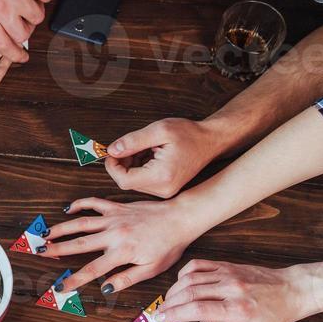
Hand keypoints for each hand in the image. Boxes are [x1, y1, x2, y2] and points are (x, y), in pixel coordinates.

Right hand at [45, 196, 204, 294]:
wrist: (180, 218)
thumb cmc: (169, 246)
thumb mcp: (151, 268)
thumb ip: (126, 279)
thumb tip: (105, 288)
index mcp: (122, 252)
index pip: (93, 269)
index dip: (74, 279)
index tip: (60, 287)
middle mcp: (114, 234)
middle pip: (79, 243)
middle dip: (57, 249)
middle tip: (38, 252)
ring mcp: (114, 218)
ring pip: (81, 223)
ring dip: (61, 228)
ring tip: (44, 233)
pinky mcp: (117, 207)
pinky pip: (94, 204)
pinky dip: (79, 205)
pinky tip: (68, 209)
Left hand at [105, 118, 223, 198]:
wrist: (211, 142)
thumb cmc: (189, 134)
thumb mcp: (159, 130)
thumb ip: (133, 141)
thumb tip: (112, 150)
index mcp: (161, 176)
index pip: (124, 180)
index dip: (113, 166)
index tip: (112, 151)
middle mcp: (164, 188)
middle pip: (128, 182)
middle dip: (122, 164)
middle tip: (128, 145)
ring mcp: (166, 191)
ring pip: (135, 182)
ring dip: (131, 165)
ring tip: (144, 147)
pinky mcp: (166, 188)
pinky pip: (144, 182)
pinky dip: (140, 168)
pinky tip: (149, 154)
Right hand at [153, 260, 310, 321]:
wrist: (291, 291)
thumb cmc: (273, 316)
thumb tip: (194, 320)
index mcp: (237, 309)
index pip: (197, 310)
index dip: (175, 315)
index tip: (161, 320)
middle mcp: (230, 288)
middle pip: (189, 292)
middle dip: (169, 304)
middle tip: (158, 313)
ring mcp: (228, 273)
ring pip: (190, 278)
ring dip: (173, 290)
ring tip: (167, 302)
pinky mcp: (227, 265)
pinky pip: (198, 265)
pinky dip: (184, 274)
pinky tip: (181, 285)